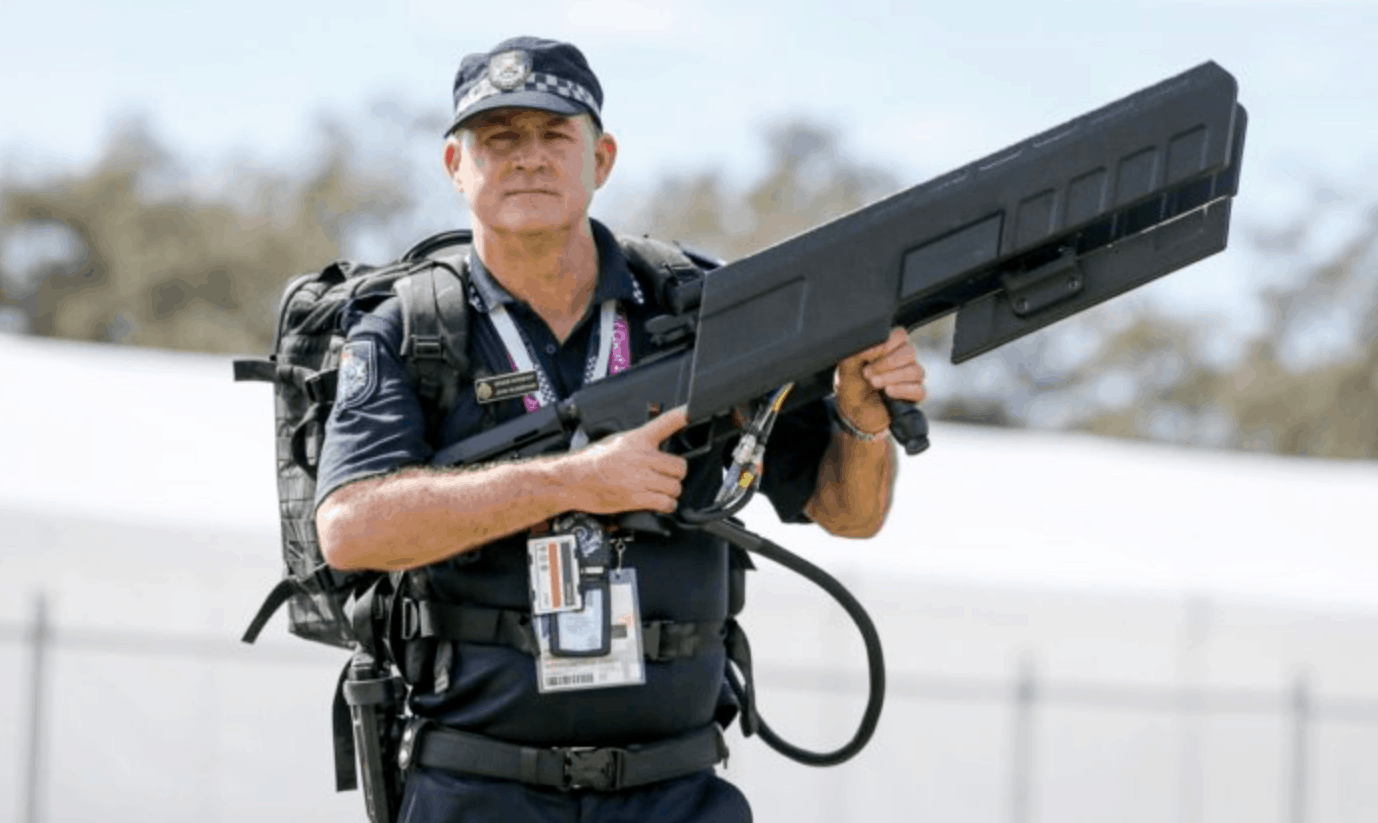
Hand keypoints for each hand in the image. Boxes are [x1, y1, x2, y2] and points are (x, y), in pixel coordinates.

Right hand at [563, 407, 689, 514]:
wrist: (574, 480)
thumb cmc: (593, 461)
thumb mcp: (618, 441)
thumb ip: (640, 440)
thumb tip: (658, 440)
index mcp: (638, 439)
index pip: (668, 422)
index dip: (684, 416)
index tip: (692, 412)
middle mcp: (643, 457)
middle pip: (680, 466)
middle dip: (676, 473)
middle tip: (667, 475)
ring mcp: (641, 478)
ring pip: (675, 486)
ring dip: (671, 491)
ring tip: (661, 490)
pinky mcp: (637, 498)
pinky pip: (666, 503)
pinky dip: (666, 505)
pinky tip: (659, 502)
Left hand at [833, 327, 926, 434]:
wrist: (852, 412)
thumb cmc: (851, 386)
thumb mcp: (846, 366)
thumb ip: (858, 351)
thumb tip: (875, 344)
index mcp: (888, 348)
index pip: (900, 335)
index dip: (887, 343)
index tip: (869, 355)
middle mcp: (903, 361)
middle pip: (909, 352)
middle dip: (887, 363)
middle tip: (867, 373)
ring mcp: (910, 379)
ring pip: (915, 371)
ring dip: (892, 376)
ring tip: (874, 383)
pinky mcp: (914, 396)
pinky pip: (919, 390)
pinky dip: (902, 390)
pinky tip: (888, 392)